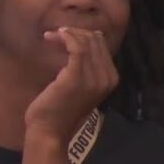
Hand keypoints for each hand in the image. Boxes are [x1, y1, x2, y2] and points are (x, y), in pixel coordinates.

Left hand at [24, 27, 118, 143]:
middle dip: (75, 32)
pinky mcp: (76, 78)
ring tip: (52, 35)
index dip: (84, 35)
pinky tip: (53, 37)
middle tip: (57, 34)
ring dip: (67, 33)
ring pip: (86, 42)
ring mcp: (93, 78)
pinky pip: (76, 48)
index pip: (102, 45)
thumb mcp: (83, 88)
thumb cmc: (62, 110)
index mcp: (111, 79)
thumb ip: (88, 69)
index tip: (66, 36)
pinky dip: (65, 37)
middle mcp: (107, 78)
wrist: (51, 131)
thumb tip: (86, 42)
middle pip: (96, 41)